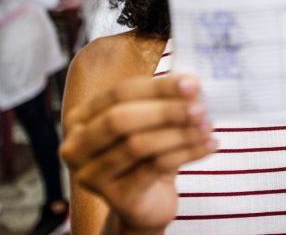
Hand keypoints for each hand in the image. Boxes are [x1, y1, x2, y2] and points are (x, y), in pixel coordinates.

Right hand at [60, 75, 216, 232]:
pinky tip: (208, 145)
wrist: (145, 201)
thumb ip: (162, 102)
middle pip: (120, 119)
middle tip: (199, 107)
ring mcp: (91, 175)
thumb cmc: (144, 155)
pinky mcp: (115, 197)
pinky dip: (186, 153)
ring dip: (179, 133)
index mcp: (81, 118)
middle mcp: (77, 146)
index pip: (119, 93)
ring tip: (207, 127)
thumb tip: (191, 85)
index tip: (192, 83)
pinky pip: (154, 168)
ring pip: (138, 145)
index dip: (157, 87)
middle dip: (164, 110)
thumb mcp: (148, 123)